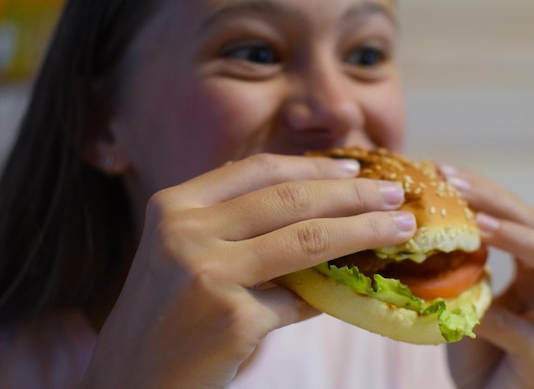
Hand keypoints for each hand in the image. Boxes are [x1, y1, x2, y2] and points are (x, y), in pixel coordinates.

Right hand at [79, 154, 415, 388]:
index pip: (259, 170)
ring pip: (307, 240)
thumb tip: (322, 209)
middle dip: (353, 193)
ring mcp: (208, 274)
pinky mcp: (232, 318)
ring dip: (364, 232)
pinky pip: (300, 299)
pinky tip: (353, 290)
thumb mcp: (186, 253)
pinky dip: (331, 293)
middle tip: (393, 194)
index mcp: (174, 205)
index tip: (355, 168)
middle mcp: (186, 231)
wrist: (131, 378)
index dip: (314, 167)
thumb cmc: (166, 313)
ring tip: (400, 228)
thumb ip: (239, 226)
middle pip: (290, 199)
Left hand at [439, 165, 533, 388]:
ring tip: (475, 224)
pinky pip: (524, 333)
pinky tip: (461, 306)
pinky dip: (491, 315)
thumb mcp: (467, 293)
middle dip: (501, 203)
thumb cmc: (478, 344)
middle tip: (454, 186)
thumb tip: (414, 214)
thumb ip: (459, 260)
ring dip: (517, 240)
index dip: (486, 190)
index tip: (443, 171)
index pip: (523, 216)